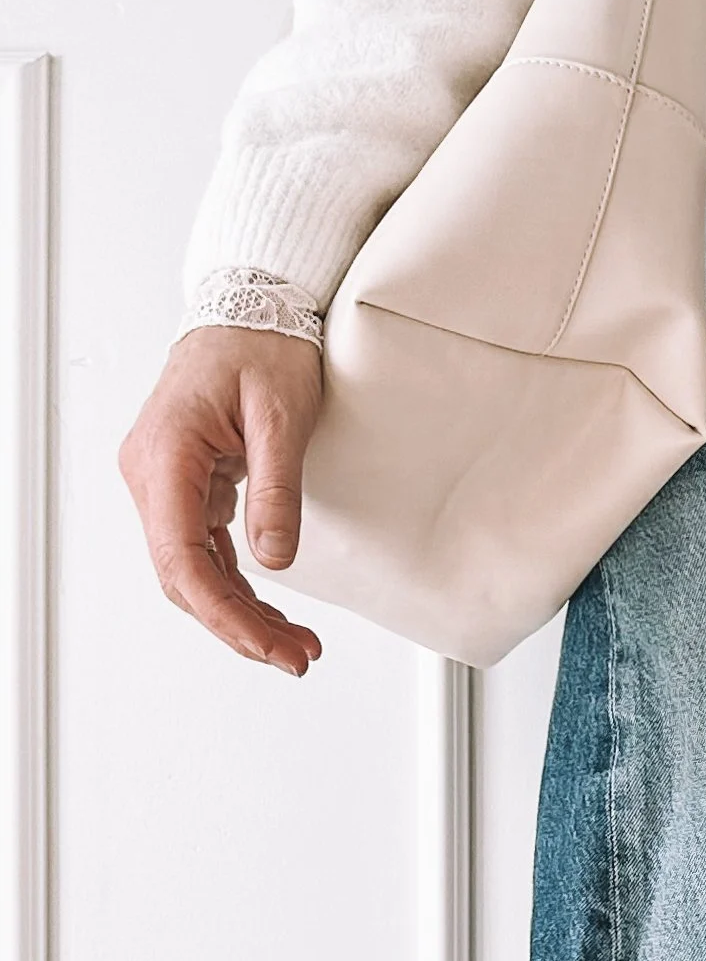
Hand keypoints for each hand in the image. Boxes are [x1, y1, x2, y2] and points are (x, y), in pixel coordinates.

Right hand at [119, 328, 326, 677]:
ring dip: (241, 612)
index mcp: (165, 455)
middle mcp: (151, 474)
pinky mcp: (185, 484)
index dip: (223, 614)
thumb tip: (274, 561)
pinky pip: (203, 549)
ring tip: (297, 645)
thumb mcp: (282, 414)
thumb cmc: (262, 344)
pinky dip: (237, 585)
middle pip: (184, 576)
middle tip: (298, 657)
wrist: (249, 303)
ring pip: (192, 570)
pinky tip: (273, 612)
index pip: (181, 559)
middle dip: (239, 625)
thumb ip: (276, 489)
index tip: (268, 647)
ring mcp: (164, 481)